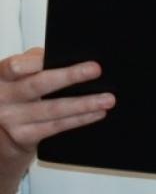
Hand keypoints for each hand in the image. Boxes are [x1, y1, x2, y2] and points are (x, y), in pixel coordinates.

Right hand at [0, 49, 112, 170]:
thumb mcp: (18, 74)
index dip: (31, 63)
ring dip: (83, 103)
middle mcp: (3, 98)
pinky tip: (97, 113)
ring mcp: (12, 119)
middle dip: (68, 76)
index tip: (50, 58)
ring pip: (52, 109)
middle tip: (95, 69)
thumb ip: (35, 61)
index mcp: (1, 76)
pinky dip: (79, 119)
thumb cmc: (17, 91)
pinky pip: (55, 127)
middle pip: (37, 86)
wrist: (0, 132)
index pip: (13, 67)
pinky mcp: (23, 137)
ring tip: (107, 99)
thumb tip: (69, 57)